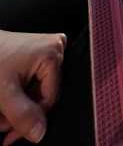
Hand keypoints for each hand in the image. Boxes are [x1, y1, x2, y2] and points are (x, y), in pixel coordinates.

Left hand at [0, 30, 65, 145]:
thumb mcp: (4, 91)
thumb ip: (22, 114)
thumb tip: (39, 133)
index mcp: (53, 54)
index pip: (50, 99)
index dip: (30, 120)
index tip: (11, 135)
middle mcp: (56, 48)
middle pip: (43, 95)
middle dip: (21, 113)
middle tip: (1, 122)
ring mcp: (48, 49)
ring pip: (36, 90)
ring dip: (18, 106)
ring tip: (0, 112)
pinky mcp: (39, 52)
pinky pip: (34, 81)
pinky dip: (18, 94)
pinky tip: (5, 98)